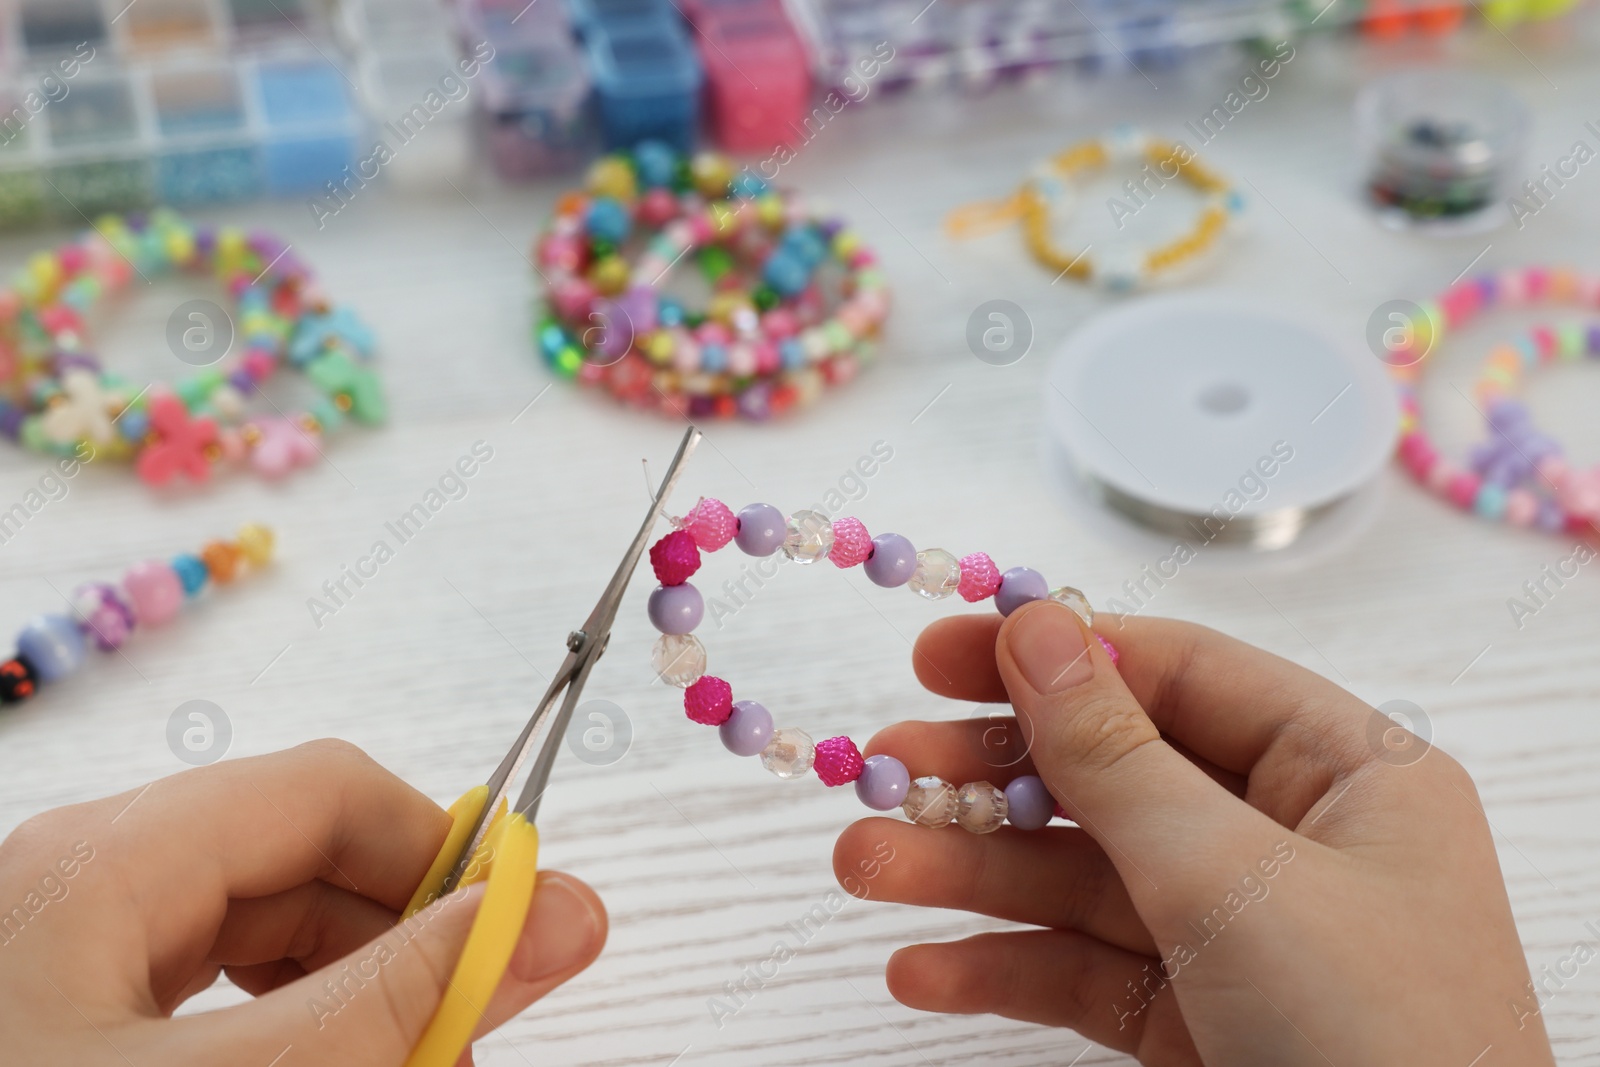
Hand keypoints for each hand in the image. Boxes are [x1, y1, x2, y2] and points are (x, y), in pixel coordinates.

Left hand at [0, 739, 605, 1065]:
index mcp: (106, 859)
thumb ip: (396, 1003)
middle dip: (402, 947)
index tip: (527, 948)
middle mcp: (84, 883)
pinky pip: (210, 997)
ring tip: (399, 1066)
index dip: (448, 857)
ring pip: (261, 936)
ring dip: (351, 999)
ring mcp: (67, 955)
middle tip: (462, 1050)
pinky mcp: (62, 1017)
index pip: (333, 792)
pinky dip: (285, 1035)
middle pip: (302, 862)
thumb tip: (562, 912)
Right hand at [835, 602, 1554, 1064]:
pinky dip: (1005, 971)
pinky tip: (924, 970)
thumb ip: (1115, 755)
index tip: (936, 655)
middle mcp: (1295, 844)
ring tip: (864, 867)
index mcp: (1347, 774)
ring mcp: (1244, 939)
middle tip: (880, 770)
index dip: (1055, 656)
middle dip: (990, 779)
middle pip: (1112, 778)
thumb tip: (1037, 628)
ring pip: (1083, 881)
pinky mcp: (1201, 1023)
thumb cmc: (1376, 1041)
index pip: (1179, 676)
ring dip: (971, 876)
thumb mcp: (1229, 878)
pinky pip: (1087, 973)